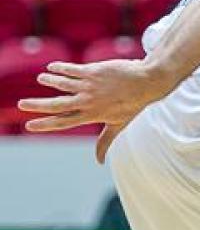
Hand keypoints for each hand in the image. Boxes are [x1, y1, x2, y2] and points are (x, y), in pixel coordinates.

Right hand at [18, 59, 171, 162]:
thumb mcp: (118, 125)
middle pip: (57, 104)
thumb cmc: (133, 104)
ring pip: (62, 84)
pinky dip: (59, 68)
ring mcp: (90, 86)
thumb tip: (100, 162)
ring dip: (49, 81)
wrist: (147, 82)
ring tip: (41, 79)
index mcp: (92, 115)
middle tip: (21, 105)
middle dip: (37, 106)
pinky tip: (52, 67)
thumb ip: (105, 142)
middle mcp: (88, 101)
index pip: (64, 122)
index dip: (46, 125)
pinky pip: (71, 69)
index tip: (29, 127)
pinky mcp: (93, 71)